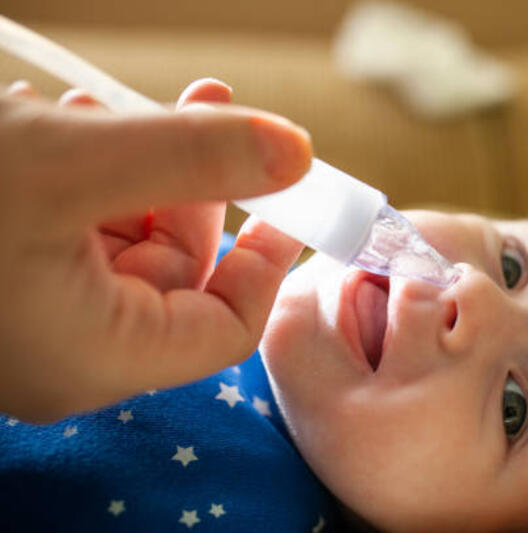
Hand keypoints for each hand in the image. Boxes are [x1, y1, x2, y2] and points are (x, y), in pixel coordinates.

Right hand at [0, 78, 308, 420]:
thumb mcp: (74, 166)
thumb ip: (195, 159)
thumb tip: (297, 153)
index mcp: (99, 356)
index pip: (226, 326)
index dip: (265, 260)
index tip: (287, 193)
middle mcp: (66, 349)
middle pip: (176, 269)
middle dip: (194, 181)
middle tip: (210, 104)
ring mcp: (26, 317)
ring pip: (118, 239)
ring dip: (133, 166)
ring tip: (105, 105)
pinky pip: (63, 229)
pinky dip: (78, 174)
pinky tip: (54, 121)